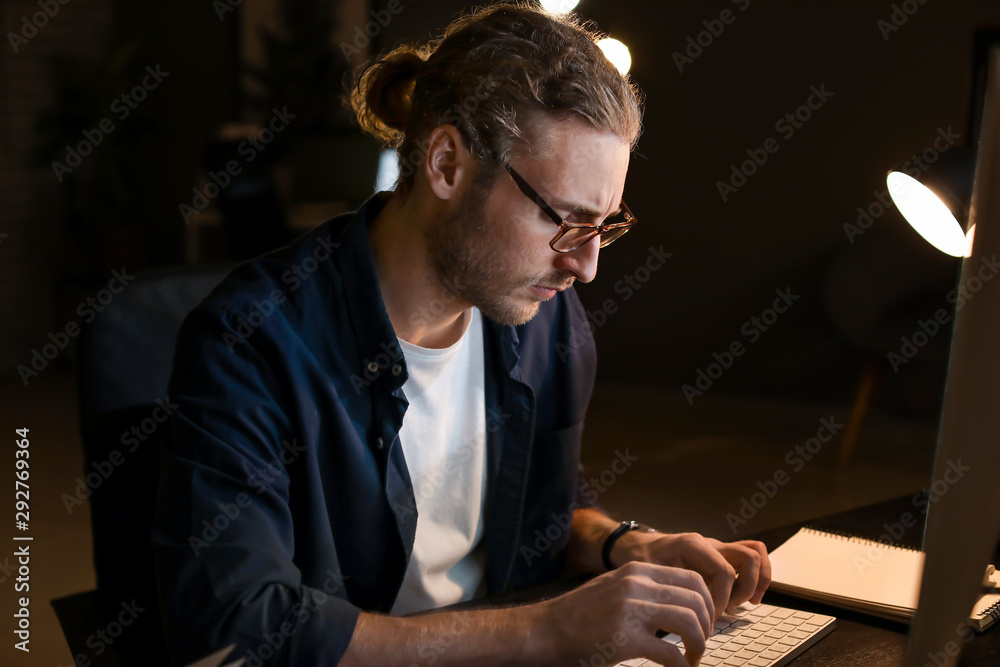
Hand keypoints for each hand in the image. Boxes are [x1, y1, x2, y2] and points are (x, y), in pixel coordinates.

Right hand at [530, 561, 713, 666]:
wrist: (545, 629)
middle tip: (701, 643)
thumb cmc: (579, 614)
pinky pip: (670, 653)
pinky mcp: (624, 639)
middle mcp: (636, 585)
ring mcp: (630, 611)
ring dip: (699, 645)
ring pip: (689, 623)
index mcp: (636, 570)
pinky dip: (682, 665)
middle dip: (708, 625)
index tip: (705, 621)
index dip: (708, 602)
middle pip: (696, 599)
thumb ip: (643, 588)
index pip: (692, 578)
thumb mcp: (614, 586)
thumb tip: (677, 602)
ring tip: (693, 658)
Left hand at [615, 532, 770, 616]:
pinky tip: (745, 599)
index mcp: (693, 545)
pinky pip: (748, 559)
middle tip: (729, 609)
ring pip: (755, 553)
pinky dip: (755, 578)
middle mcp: (709, 544)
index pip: (724, 571)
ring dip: (756, 581)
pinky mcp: (720, 558)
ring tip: (744, 604)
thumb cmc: (640, 559)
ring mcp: (717, 549)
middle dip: (745, 588)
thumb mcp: (649, 573)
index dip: (722, 597)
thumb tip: (686, 615)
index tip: (710, 615)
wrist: (634, 546)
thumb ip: (667, 589)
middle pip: (749, 557)